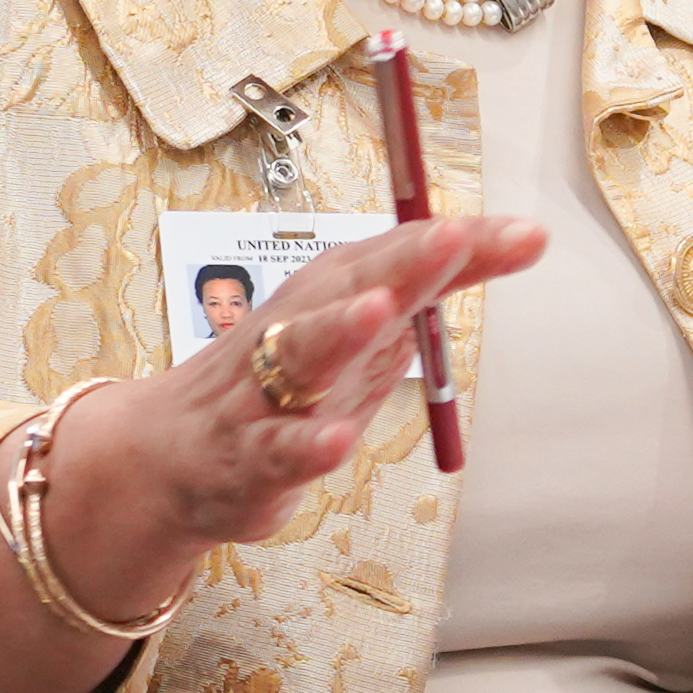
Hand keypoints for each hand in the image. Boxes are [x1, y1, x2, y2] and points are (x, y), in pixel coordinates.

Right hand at [31, 212, 553, 616]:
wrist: (167, 458)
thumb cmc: (275, 386)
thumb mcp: (360, 334)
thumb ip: (428, 293)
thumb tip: (512, 241)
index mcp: (330, 296)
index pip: (400, 258)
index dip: (463, 248)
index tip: (526, 235)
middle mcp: (296, 329)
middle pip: (351, 287)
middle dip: (403, 262)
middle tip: (454, 237)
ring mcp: (266, 393)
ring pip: (303, 355)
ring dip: (339, 330)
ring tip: (378, 311)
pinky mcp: (246, 457)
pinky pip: (278, 450)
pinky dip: (306, 445)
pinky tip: (335, 441)